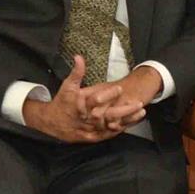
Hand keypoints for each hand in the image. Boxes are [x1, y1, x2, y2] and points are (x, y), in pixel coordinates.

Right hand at [22, 56, 146, 141]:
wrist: (53, 123)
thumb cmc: (62, 103)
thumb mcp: (67, 87)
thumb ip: (76, 73)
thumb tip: (79, 57)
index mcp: (82, 106)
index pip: (96, 100)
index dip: (108, 94)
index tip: (119, 88)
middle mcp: (88, 119)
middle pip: (108, 115)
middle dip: (124, 110)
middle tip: (138, 102)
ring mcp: (92, 129)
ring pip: (113, 126)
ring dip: (128, 120)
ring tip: (142, 112)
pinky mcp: (95, 136)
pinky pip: (111, 133)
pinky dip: (123, 127)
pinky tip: (134, 122)